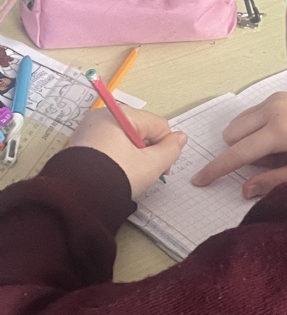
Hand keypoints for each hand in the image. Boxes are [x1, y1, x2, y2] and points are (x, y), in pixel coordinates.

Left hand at [70, 107, 186, 197]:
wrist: (78, 199)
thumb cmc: (116, 176)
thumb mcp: (151, 165)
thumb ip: (171, 149)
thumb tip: (181, 137)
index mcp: (120, 115)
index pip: (158, 125)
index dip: (166, 146)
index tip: (163, 169)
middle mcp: (103, 116)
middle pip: (142, 130)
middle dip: (149, 151)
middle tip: (147, 173)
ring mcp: (91, 129)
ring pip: (127, 139)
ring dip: (135, 156)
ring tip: (130, 175)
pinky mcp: (83, 143)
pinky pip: (111, 145)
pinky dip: (119, 157)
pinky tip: (118, 173)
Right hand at [191, 92, 286, 197]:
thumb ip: (274, 181)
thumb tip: (244, 189)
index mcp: (279, 131)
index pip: (238, 153)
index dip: (217, 168)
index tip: (199, 179)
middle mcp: (271, 110)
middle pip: (232, 135)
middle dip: (242, 153)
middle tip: (273, 162)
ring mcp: (273, 99)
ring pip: (239, 124)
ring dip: (248, 140)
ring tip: (278, 148)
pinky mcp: (277, 95)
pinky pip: (251, 115)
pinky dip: (256, 129)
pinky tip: (282, 134)